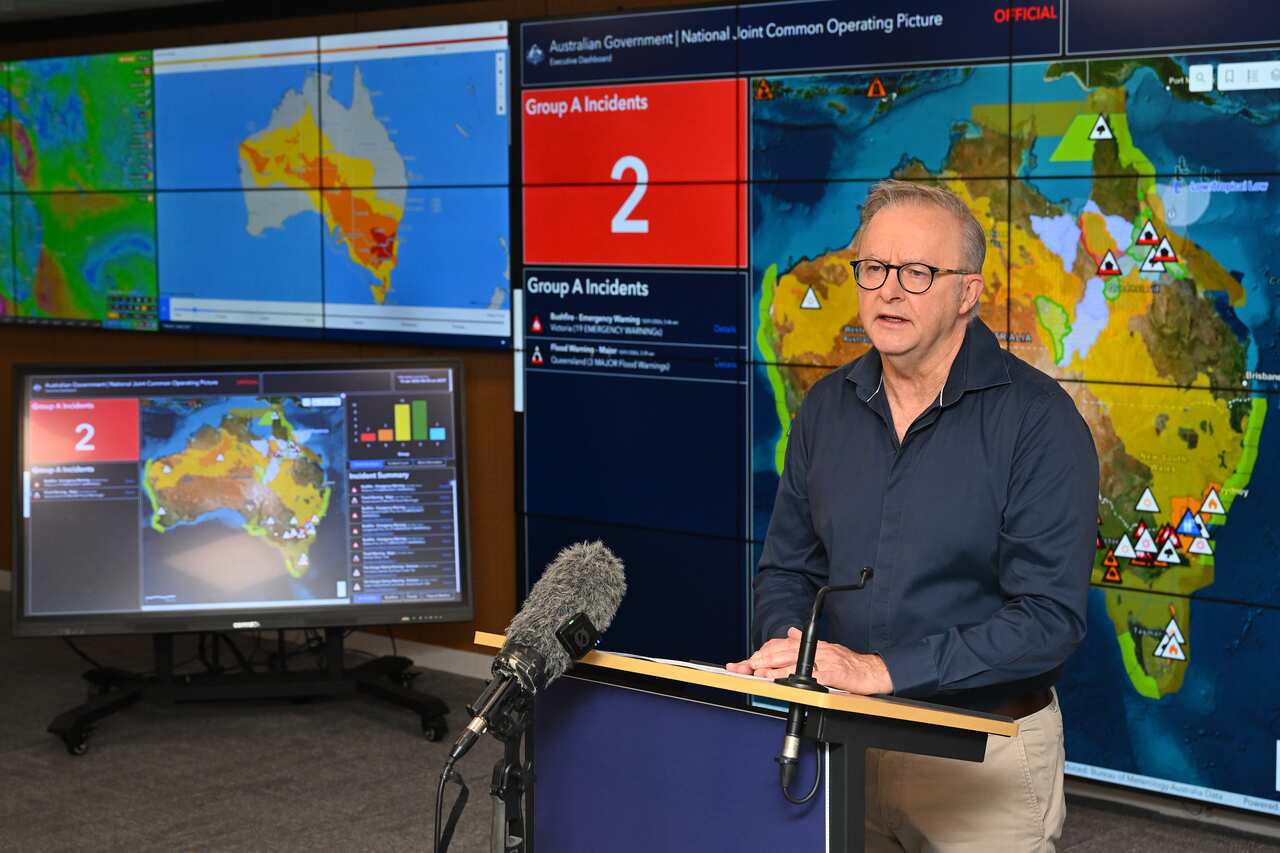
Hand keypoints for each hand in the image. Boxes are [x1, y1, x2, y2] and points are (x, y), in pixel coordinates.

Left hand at [728, 627, 893, 694]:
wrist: (875, 671)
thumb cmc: (851, 664)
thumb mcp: (828, 649)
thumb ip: (806, 642)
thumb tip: (790, 632)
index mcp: (814, 645)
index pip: (784, 646)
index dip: (765, 652)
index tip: (749, 659)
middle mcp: (818, 650)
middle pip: (785, 652)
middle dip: (763, 659)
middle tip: (746, 665)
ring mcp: (826, 662)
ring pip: (795, 662)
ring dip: (774, 667)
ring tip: (758, 672)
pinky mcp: (834, 675)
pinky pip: (813, 677)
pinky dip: (799, 679)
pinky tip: (786, 681)